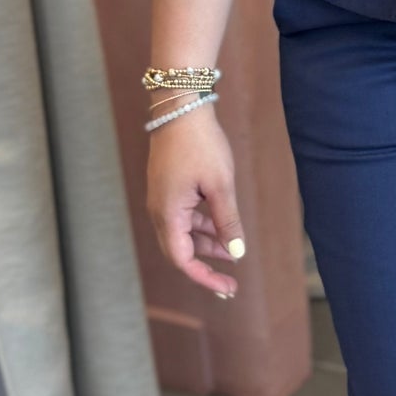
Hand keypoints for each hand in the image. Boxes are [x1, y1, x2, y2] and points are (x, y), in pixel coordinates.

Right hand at [146, 106, 245, 297]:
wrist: (180, 106)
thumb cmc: (200, 144)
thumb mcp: (221, 185)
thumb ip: (227, 221)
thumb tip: (236, 252)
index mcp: (167, 213)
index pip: (182, 260)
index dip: (204, 277)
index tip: (226, 288)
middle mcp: (159, 210)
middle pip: (180, 250)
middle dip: (205, 266)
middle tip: (231, 282)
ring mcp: (162, 198)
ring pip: (183, 232)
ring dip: (206, 243)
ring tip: (233, 251)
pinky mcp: (168, 187)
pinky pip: (183, 216)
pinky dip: (202, 225)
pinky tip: (221, 225)